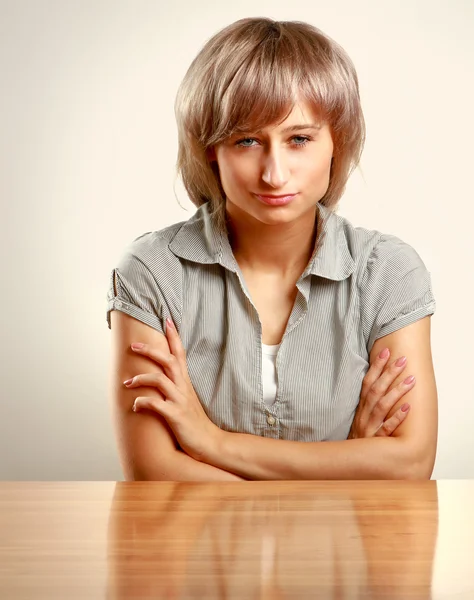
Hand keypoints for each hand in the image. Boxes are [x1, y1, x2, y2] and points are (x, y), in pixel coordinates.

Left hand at [124, 318, 223, 461]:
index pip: (180, 354)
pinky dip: (143, 402)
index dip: (174, 336)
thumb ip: (176, 387)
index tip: (166, 320)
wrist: (210, 443)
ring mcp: (180, 401)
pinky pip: (156, 405)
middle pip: (168, 361)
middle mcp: (183, 388)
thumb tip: (160, 378)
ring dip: (141, 378)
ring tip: (127, 382)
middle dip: (151, 350)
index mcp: (185, 383)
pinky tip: (135, 405)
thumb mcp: (186, 399)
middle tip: (134, 345)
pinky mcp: (176, 416)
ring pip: (160, 380)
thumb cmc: (195, 422)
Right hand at [348, 348, 414, 438]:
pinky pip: (388, 428)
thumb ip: (369, 401)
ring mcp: (370, 427)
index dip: (376, 366)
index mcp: (361, 407)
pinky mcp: (377, 440)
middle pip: (376, 390)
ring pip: (382, 405)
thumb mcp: (361, 417)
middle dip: (389, 374)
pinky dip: (397, 417)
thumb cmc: (360, 437)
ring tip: (411, 380)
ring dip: (397, 391)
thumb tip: (379, 380)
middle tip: (402, 360)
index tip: (385, 351)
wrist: (351, 462)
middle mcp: (364, 414)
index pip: (367, 382)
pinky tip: (408, 407)